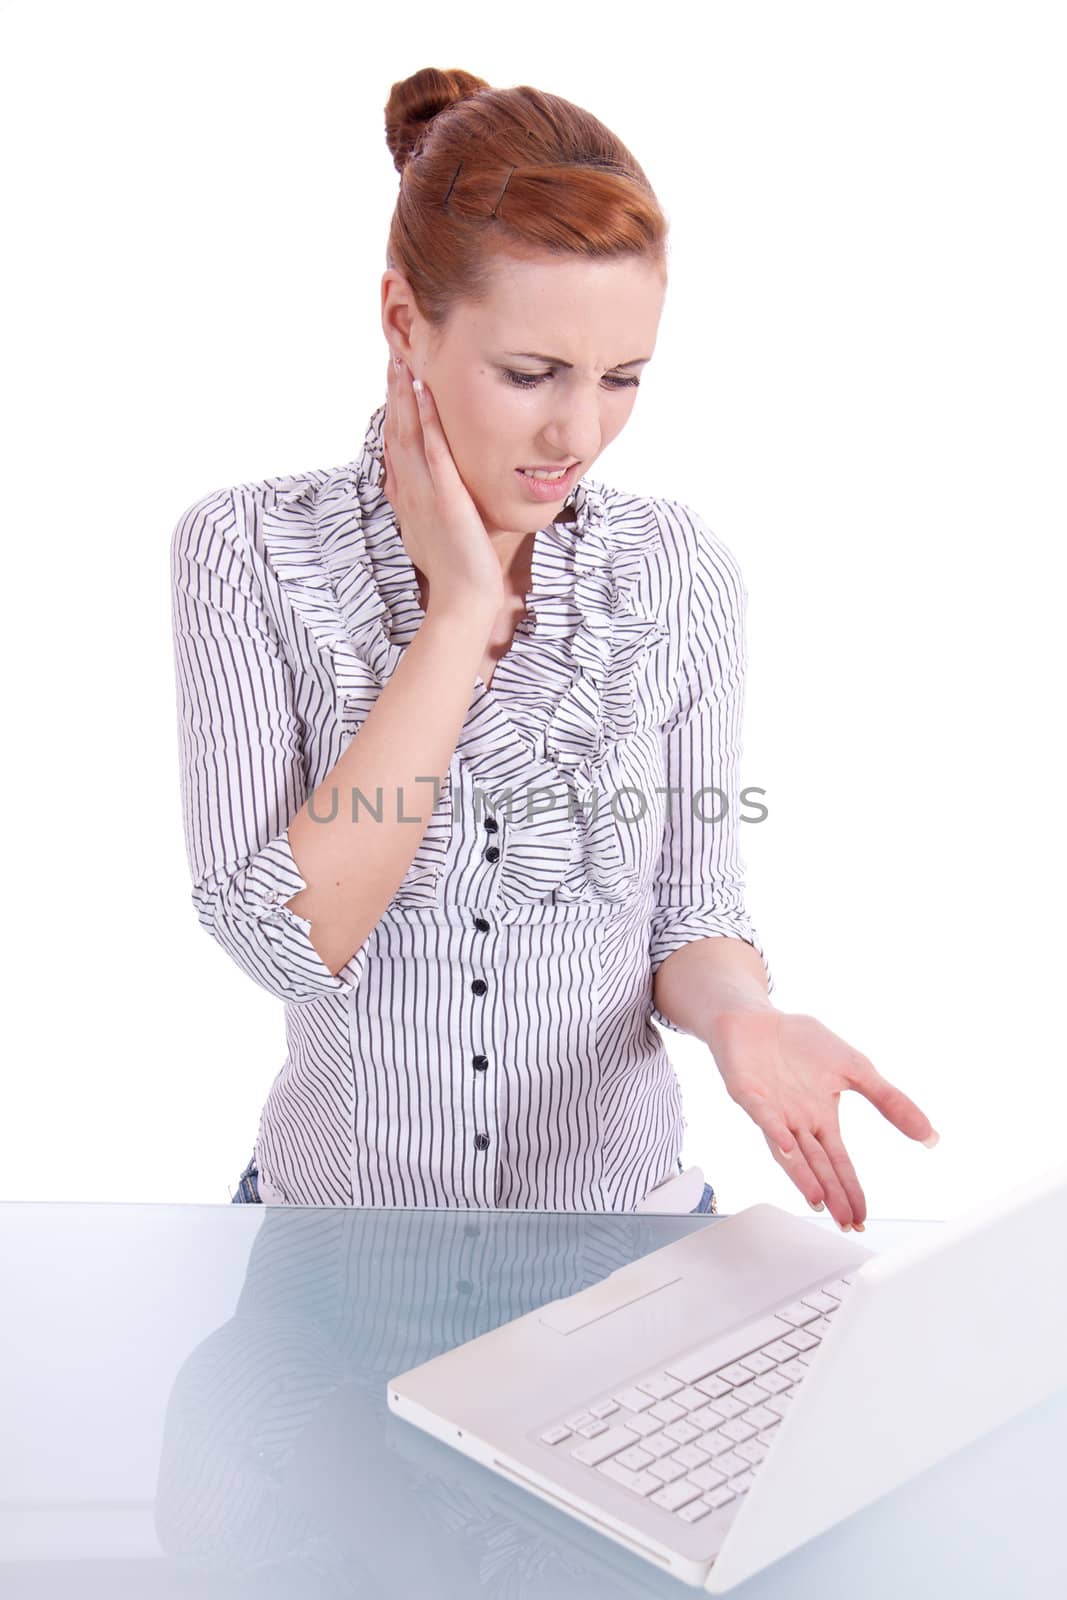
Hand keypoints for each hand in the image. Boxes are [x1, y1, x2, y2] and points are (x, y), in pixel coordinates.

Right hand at [381, 354, 504, 616]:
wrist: (463, 600)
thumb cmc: (456, 570)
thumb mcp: (433, 531)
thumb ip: (427, 504)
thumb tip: (423, 487)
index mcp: (407, 496)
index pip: (395, 443)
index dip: (392, 409)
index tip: (393, 378)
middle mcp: (409, 491)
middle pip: (396, 431)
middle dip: (393, 392)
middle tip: (392, 354)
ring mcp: (425, 494)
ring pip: (409, 435)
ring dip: (405, 397)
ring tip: (403, 361)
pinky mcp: (446, 499)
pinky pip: (435, 453)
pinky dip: (429, 422)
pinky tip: (427, 395)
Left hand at [706, 1007, 938, 1230]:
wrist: (757, 1015)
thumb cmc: (802, 1042)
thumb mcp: (856, 1069)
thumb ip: (890, 1101)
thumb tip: (931, 1135)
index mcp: (820, 1118)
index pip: (839, 1162)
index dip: (851, 1188)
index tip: (862, 1218)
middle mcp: (795, 1122)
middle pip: (817, 1164)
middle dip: (833, 1193)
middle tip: (846, 1221)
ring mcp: (770, 1110)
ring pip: (788, 1150)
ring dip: (803, 1174)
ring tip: (818, 1200)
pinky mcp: (748, 1092)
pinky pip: (762, 1115)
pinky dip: (774, 1130)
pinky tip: (787, 1146)